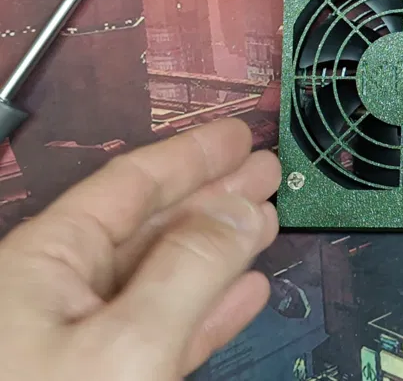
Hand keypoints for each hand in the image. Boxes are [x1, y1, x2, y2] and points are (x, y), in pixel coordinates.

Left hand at [0, 119, 279, 379]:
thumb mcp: (128, 340)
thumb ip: (190, 271)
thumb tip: (239, 211)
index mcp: (44, 262)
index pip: (130, 185)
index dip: (191, 156)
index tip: (238, 137)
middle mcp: (57, 292)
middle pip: (150, 223)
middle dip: (214, 194)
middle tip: (265, 171)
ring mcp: (79, 337)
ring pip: (163, 276)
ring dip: (221, 248)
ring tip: (266, 222)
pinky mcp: (103, 375)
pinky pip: (163, 328)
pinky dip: (207, 309)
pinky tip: (244, 292)